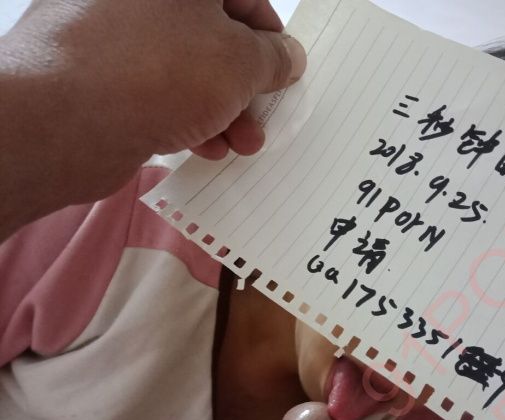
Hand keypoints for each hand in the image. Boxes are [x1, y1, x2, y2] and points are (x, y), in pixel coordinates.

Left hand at [0, 0, 305, 232]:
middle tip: (262, 119)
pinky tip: (203, 147)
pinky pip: (156, 92)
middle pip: (213, 38)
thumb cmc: (161, 71)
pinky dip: (187, 118)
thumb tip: (287, 58)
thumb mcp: (240, 63)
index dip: (270, 35)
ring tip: (240, 145)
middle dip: (246, 87)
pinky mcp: (100, 75)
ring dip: (223, 111)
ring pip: (186, 70)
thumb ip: (272, 59)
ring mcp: (116, 34)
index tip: (283, 72)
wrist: (64, 119)